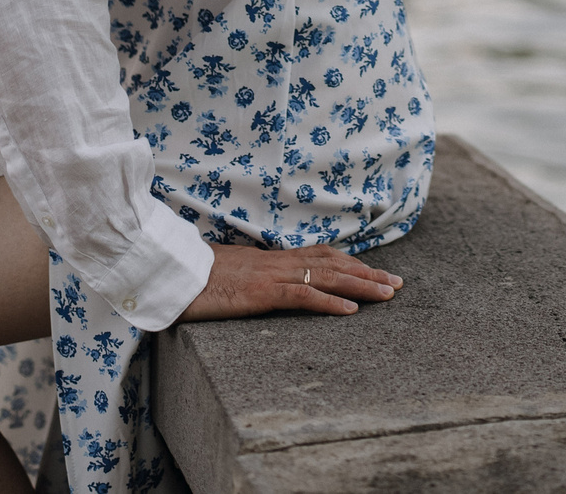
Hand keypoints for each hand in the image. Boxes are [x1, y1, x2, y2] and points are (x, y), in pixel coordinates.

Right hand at [177, 243, 403, 321]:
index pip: (318, 255)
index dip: (348, 262)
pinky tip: (351, 311)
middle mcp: (276, 263)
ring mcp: (270, 276)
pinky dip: (330, 301)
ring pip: (327, 276)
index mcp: (269, 260)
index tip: (373, 270)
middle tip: (397, 283)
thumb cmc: (189, 276)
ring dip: (361, 285)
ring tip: (388, 294)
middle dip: (368, 273)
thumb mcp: (224, 276)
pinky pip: (302, 296)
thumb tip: (247, 285)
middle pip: (332, 263)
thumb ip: (242, 278)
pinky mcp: (261, 293)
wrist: (168, 272)